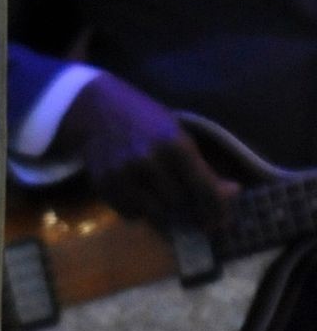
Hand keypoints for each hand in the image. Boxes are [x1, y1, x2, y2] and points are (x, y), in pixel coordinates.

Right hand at [53, 72, 237, 231]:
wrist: (95, 107)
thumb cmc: (144, 119)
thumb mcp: (177, 134)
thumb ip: (203, 167)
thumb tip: (234, 193)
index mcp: (174, 143)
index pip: (204, 189)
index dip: (216, 211)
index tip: (220, 223)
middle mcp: (149, 159)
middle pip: (180, 205)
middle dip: (185, 208)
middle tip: (186, 205)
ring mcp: (124, 173)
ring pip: (155, 215)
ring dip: (161, 212)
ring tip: (159, 196)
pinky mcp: (105, 184)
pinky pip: (130, 214)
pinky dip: (138, 210)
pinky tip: (137, 192)